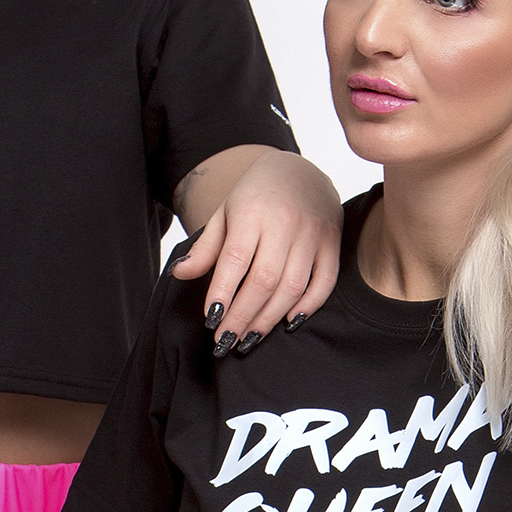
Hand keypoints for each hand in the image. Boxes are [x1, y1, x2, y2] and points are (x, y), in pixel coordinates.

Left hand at [170, 148, 341, 350]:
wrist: (299, 170)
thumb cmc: (255, 196)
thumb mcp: (225, 214)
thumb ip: (206, 248)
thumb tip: (179, 274)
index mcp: (252, 212)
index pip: (235, 259)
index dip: (222, 293)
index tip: (210, 320)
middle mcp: (285, 222)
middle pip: (264, 280)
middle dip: (242, 316)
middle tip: (225, 341)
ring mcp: (312, 233)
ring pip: (292, 286)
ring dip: (269, 318)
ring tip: (249, 339)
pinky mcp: (332, 243)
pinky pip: (324, 281)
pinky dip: (309, 306)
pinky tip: (288, 323)